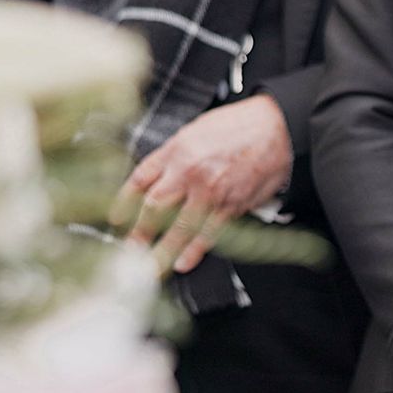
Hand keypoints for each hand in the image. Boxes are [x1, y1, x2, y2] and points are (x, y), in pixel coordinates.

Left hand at [109, 95, 292, 273]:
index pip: (140, 179)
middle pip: (153, 206)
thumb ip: (175, 155)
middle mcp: (188, 172)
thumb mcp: (196, 130)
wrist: (276, 126)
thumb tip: (158, 177)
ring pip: (177, 227)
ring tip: (149, 267)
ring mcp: (210, 191)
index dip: (124, 202)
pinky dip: (194, 251)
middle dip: (138, 231)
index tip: (117, 218)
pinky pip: (208, 233)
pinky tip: (183, 263)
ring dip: (161, 250)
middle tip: (130, 249)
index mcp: (176, 150)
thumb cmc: (240, 125)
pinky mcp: (231, 205)